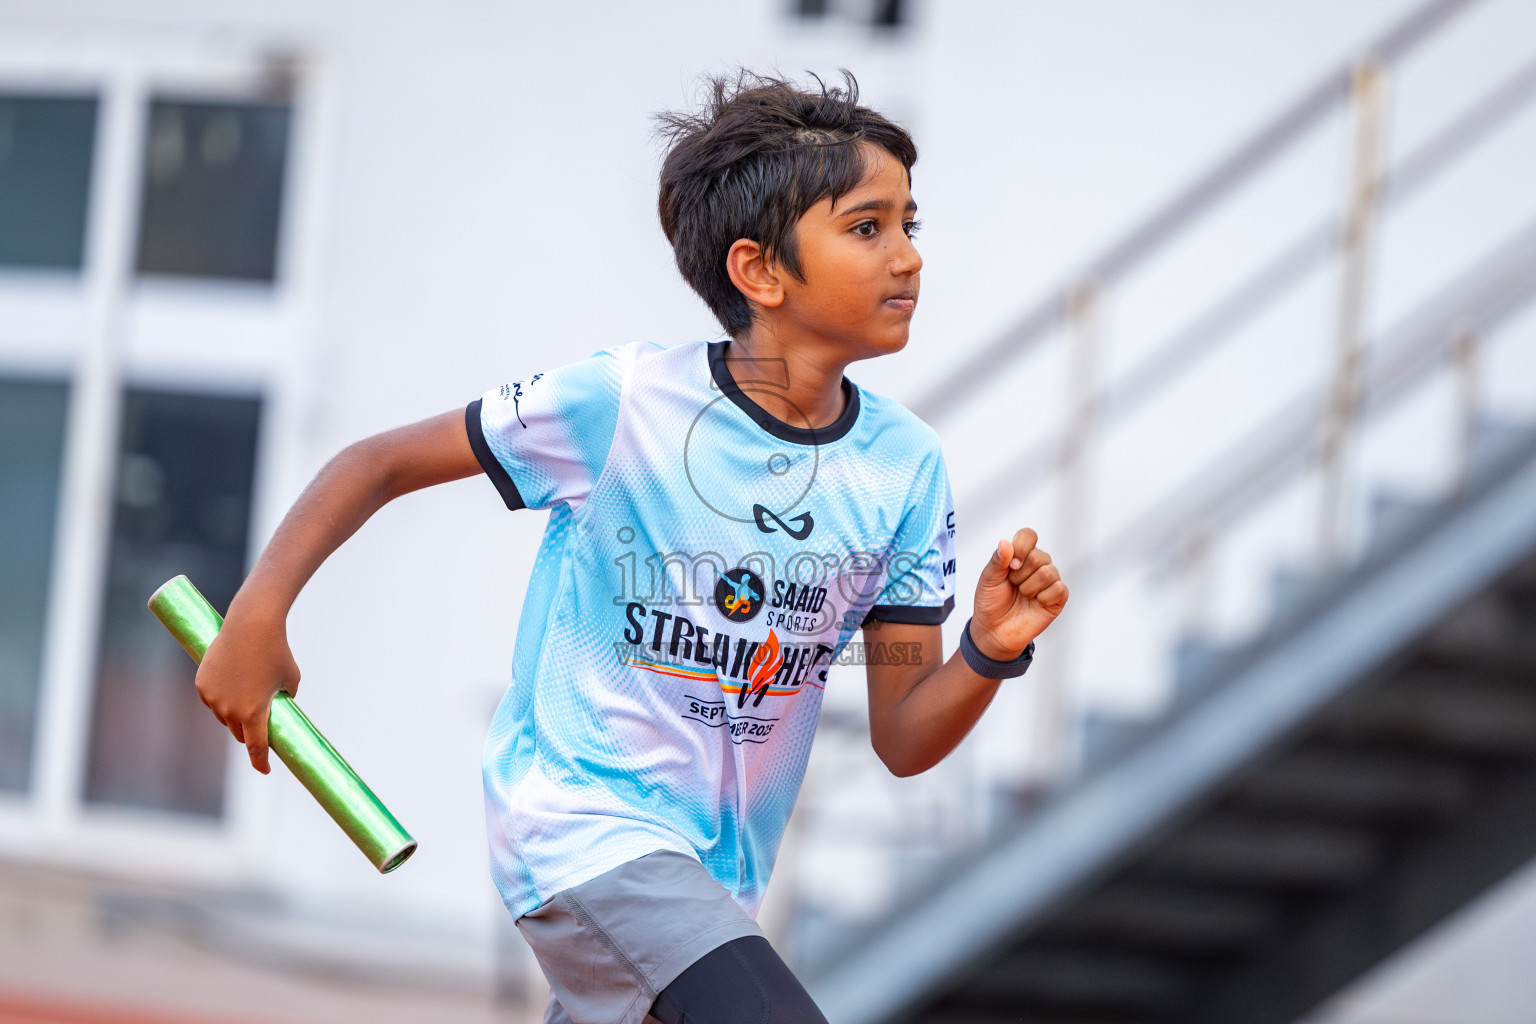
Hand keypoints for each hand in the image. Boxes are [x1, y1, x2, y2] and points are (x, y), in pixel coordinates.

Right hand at [193, 601, 299, 774]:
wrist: (251, 624)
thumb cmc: (277, 651)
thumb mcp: (291, 678)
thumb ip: (285, 698)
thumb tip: (279, 706)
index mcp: (253, 713)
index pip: (256, 748)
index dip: (260, 762)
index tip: (265, 769)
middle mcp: (229, 710)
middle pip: (239, 734)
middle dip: (250, 734)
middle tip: (261, 725)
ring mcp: (212, 697)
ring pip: (224, 717)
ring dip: (234, 716)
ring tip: (248, 698)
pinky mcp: (202, 684)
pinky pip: (212, 700)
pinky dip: (222, 699)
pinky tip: (231, 687)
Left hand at [971, 527, 1067, 660]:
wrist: (994, 631)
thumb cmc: (991, 603)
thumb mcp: (988, 580)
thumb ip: (997, 561)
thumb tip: (1006, 543)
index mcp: (1020, 555)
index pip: (1028, 536)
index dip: (1021, 547)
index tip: (1011, 565)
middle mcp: (1038, 565)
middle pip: (1040, 556)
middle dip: (1021, 574)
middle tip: (1013, 585)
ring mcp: (1049, 581)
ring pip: (1049, 572)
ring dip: (1029, 587)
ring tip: (1022, 595)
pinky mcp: (1058, 598)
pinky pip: (1059, 589)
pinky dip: (1043, 597)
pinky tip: (1035, 602)